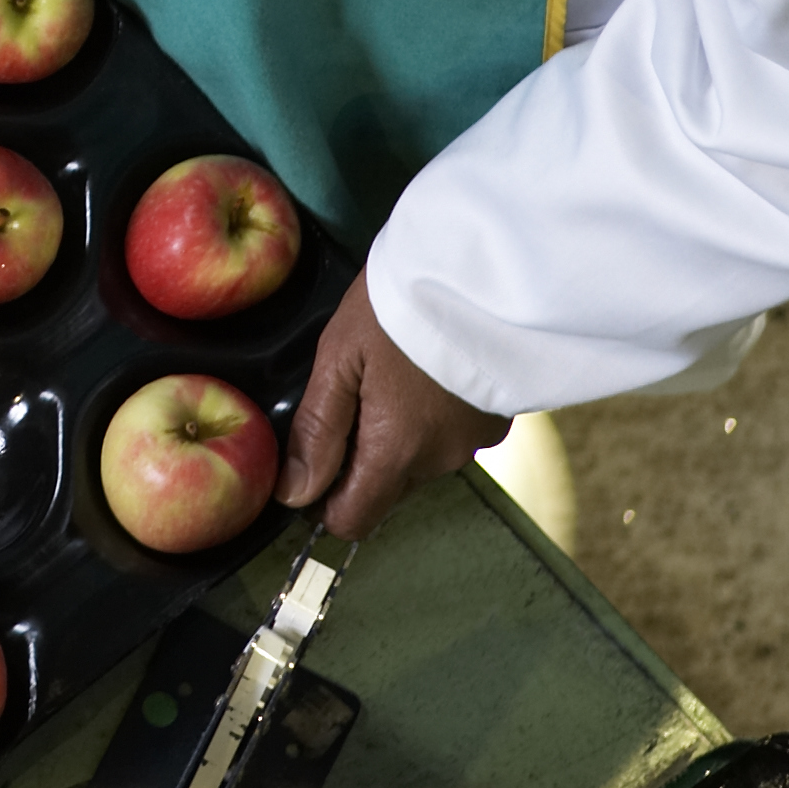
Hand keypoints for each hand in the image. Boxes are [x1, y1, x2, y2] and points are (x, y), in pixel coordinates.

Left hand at [275, 274, 504, 540]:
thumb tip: (293, 494)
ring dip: (396, 436)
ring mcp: (473, 442)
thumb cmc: (401, 305)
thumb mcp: (339, 358)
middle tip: (347, 396)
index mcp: (397, 451)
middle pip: (384, 490)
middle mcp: (439, 460)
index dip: (322, 503)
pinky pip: (448, 436)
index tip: (308, 466)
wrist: (482, 267)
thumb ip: (317, 431)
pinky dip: (430, 418)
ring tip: (387, 372)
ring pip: (417, 462)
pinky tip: (422, 372)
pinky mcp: (496, 419)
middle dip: (359, 460)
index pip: (353, 520)